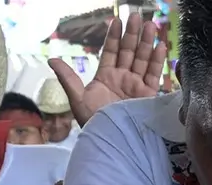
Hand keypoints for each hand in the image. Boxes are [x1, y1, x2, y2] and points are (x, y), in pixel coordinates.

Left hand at [48, 13, 166, 126]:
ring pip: (143, 60)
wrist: (112, 140)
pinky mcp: (149, 96)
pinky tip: (160, 46)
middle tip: (138, 16)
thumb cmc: (94, 122)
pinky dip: (157, 61)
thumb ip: (68, 78)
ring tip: (151, 25)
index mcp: (106, 78)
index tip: (116, 21)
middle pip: (129, 52)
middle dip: (133, 34)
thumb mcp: (77, 99)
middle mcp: (123, 79)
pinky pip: (154, 75)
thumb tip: (52, 59)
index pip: (111, 52)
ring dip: (147, 43)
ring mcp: (137, 86)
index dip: (114, 37)